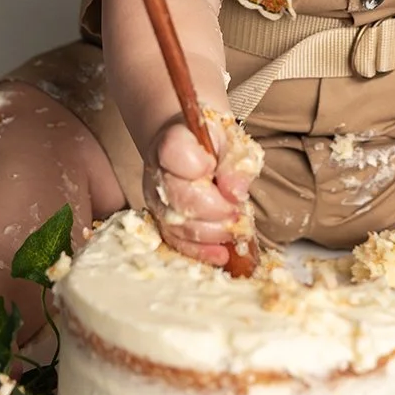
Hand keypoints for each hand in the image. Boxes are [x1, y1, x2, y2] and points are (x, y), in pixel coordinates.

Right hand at [141, 115, 253, 267]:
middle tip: (238, 212)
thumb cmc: (213, 145)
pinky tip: (222, 254)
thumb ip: (235, 164)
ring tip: (235, 230)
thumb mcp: (231, 142)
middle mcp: (157, 171)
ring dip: (212, 233)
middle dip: (214, 210)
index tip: (215, 168)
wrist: (190, 149)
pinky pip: (176, 242)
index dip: (198, 165)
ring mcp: (156, 200)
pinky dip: (201, 251)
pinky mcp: (161, 222)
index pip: (174, 151)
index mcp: (173, 141)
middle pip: (178, 196)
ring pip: (177, 225)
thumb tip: (235, 193)